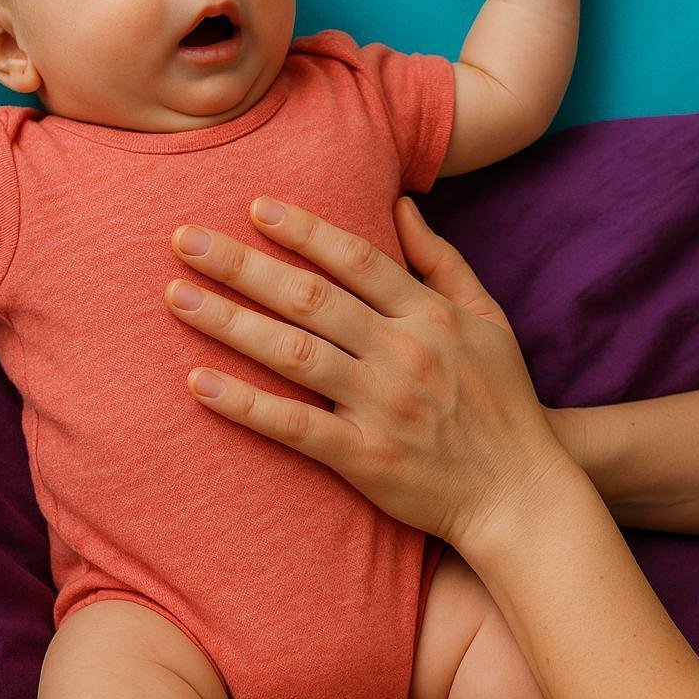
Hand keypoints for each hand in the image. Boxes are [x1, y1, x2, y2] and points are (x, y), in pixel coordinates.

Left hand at [162, 196, 576, 550]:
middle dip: (242, 265)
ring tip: (177, 296)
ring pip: (293, 354)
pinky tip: (199, 384)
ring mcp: (383, 407)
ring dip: (229, 322)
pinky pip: (295, 426)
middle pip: (310, 298)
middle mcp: (404, 354)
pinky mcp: (366, 458)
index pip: (356, 260)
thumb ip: (442, 259)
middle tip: (184, 239)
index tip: (252, 207)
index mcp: (431, 315)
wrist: (521, 494)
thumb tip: (401, 203)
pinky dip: (245, 404)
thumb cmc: (503, 401)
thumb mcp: (487, 318)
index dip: (302, 230)